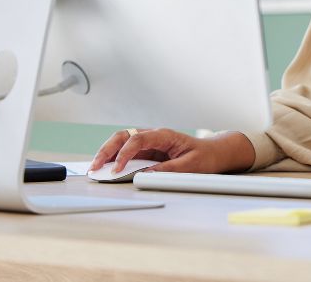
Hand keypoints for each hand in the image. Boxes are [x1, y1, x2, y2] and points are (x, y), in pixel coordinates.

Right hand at [89, 128, 255, 173]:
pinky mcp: (148, 151)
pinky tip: (106, 168)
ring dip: (107, 153)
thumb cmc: (205, 156)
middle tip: (95, 166)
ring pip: (122, 142)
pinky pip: (127, 152)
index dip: (125, 153)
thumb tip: (146, 175)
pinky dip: (115, 159)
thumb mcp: (191, 165)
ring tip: (95, 168)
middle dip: (107, 150)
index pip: (138, 139)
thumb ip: (169, 169)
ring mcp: (150, 143)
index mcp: (165, 135)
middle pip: (124, 136)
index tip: (116, 169)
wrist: (214, 153)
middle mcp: (154, 136)